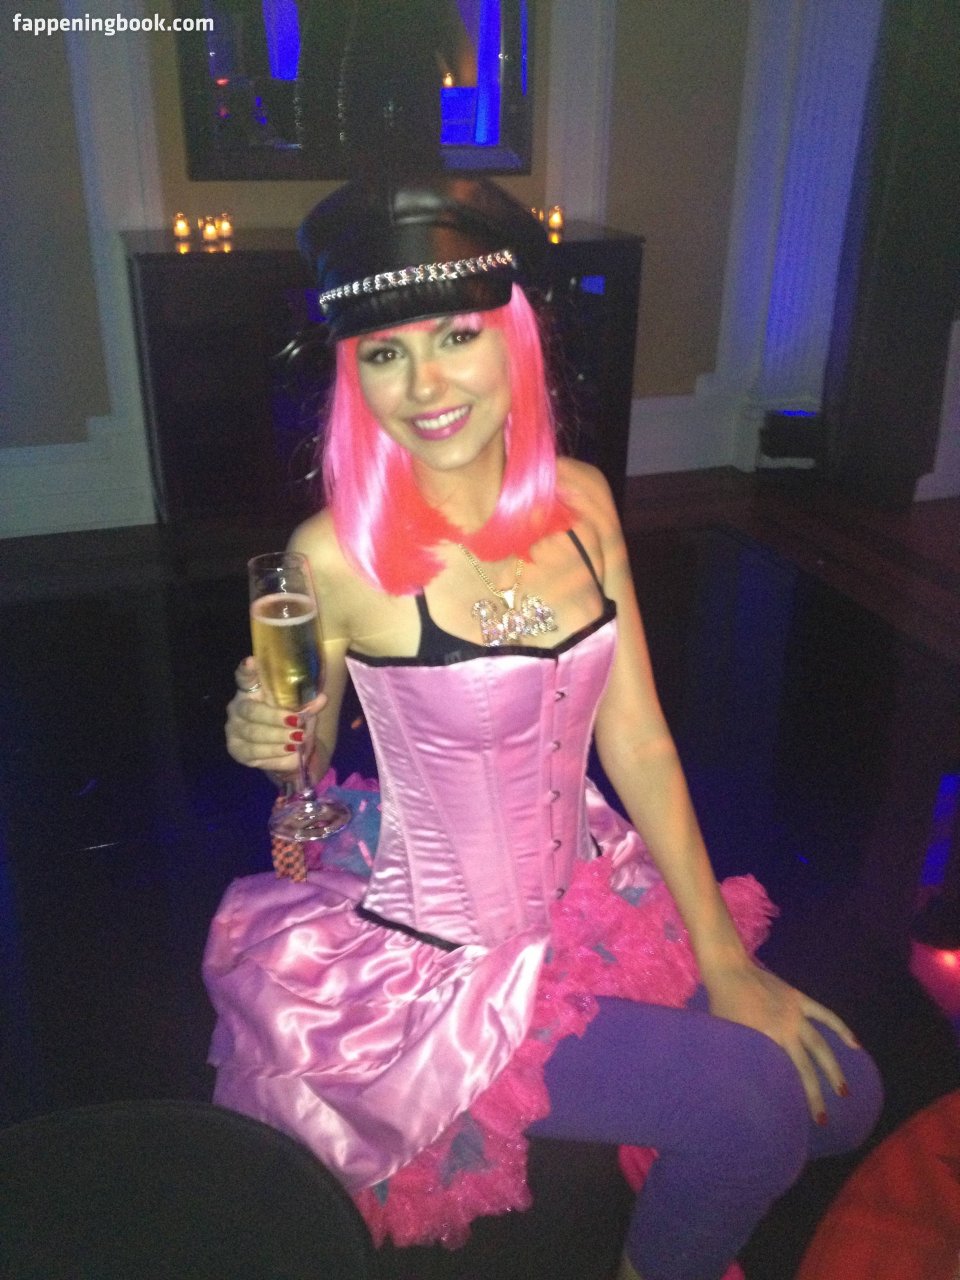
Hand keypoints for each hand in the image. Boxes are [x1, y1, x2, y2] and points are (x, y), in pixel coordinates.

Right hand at [225, 657, 326, 774]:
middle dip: (275, 718)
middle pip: (252, 712)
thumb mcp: (298, 710)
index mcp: (250, 690)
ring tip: (299, 741)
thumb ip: (306, 704)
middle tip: (297, 723)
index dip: (247, 670)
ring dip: (278, 739)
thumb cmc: (287, 719)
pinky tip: (292, 756)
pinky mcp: (237, 751)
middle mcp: (237, 708)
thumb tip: (321, 698)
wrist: (283, 749)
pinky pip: (256, 755)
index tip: (252, 662)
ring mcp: (234, 731)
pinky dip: (276, 756)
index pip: (244, 676)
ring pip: (254, 735)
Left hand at [705, 964, 859, 1123]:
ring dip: (833, 1069)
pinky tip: (855, 1044)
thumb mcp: (725, 1035)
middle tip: (823, 1119)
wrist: (728, 970)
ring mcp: (796, 1013)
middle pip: (806, 1067)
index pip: (783, 1074)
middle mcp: (787, 1029)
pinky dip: (841, 1029)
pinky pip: (825, 1016)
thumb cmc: (721, 1004)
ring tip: (844, 1091)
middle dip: (816, 1094)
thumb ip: (736, 1055)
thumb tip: (736, 1082)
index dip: (790, 1096)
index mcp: (768, 1039)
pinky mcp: (799, 999)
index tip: (796, 1117)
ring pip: (821, 1046)